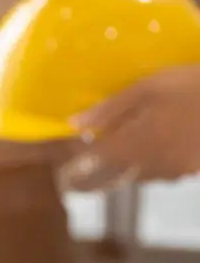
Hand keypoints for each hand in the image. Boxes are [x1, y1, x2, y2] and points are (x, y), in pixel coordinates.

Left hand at [60, 66, 199, 188]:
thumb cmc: (189, 88)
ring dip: (134, 163)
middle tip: (107, 145)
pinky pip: (166, 172)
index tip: (74, 157)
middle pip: (117, 173)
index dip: (79, 161)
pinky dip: (159, 161)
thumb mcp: (146, 88)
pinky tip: (168, 142)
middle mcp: (149, 166)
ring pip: (142, 175)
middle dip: (108, 163)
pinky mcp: (193, 171)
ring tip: (139, 140)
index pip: (93, 164)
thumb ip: (109, 110)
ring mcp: (174, 171)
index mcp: (132, 146)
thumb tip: (73, 124)